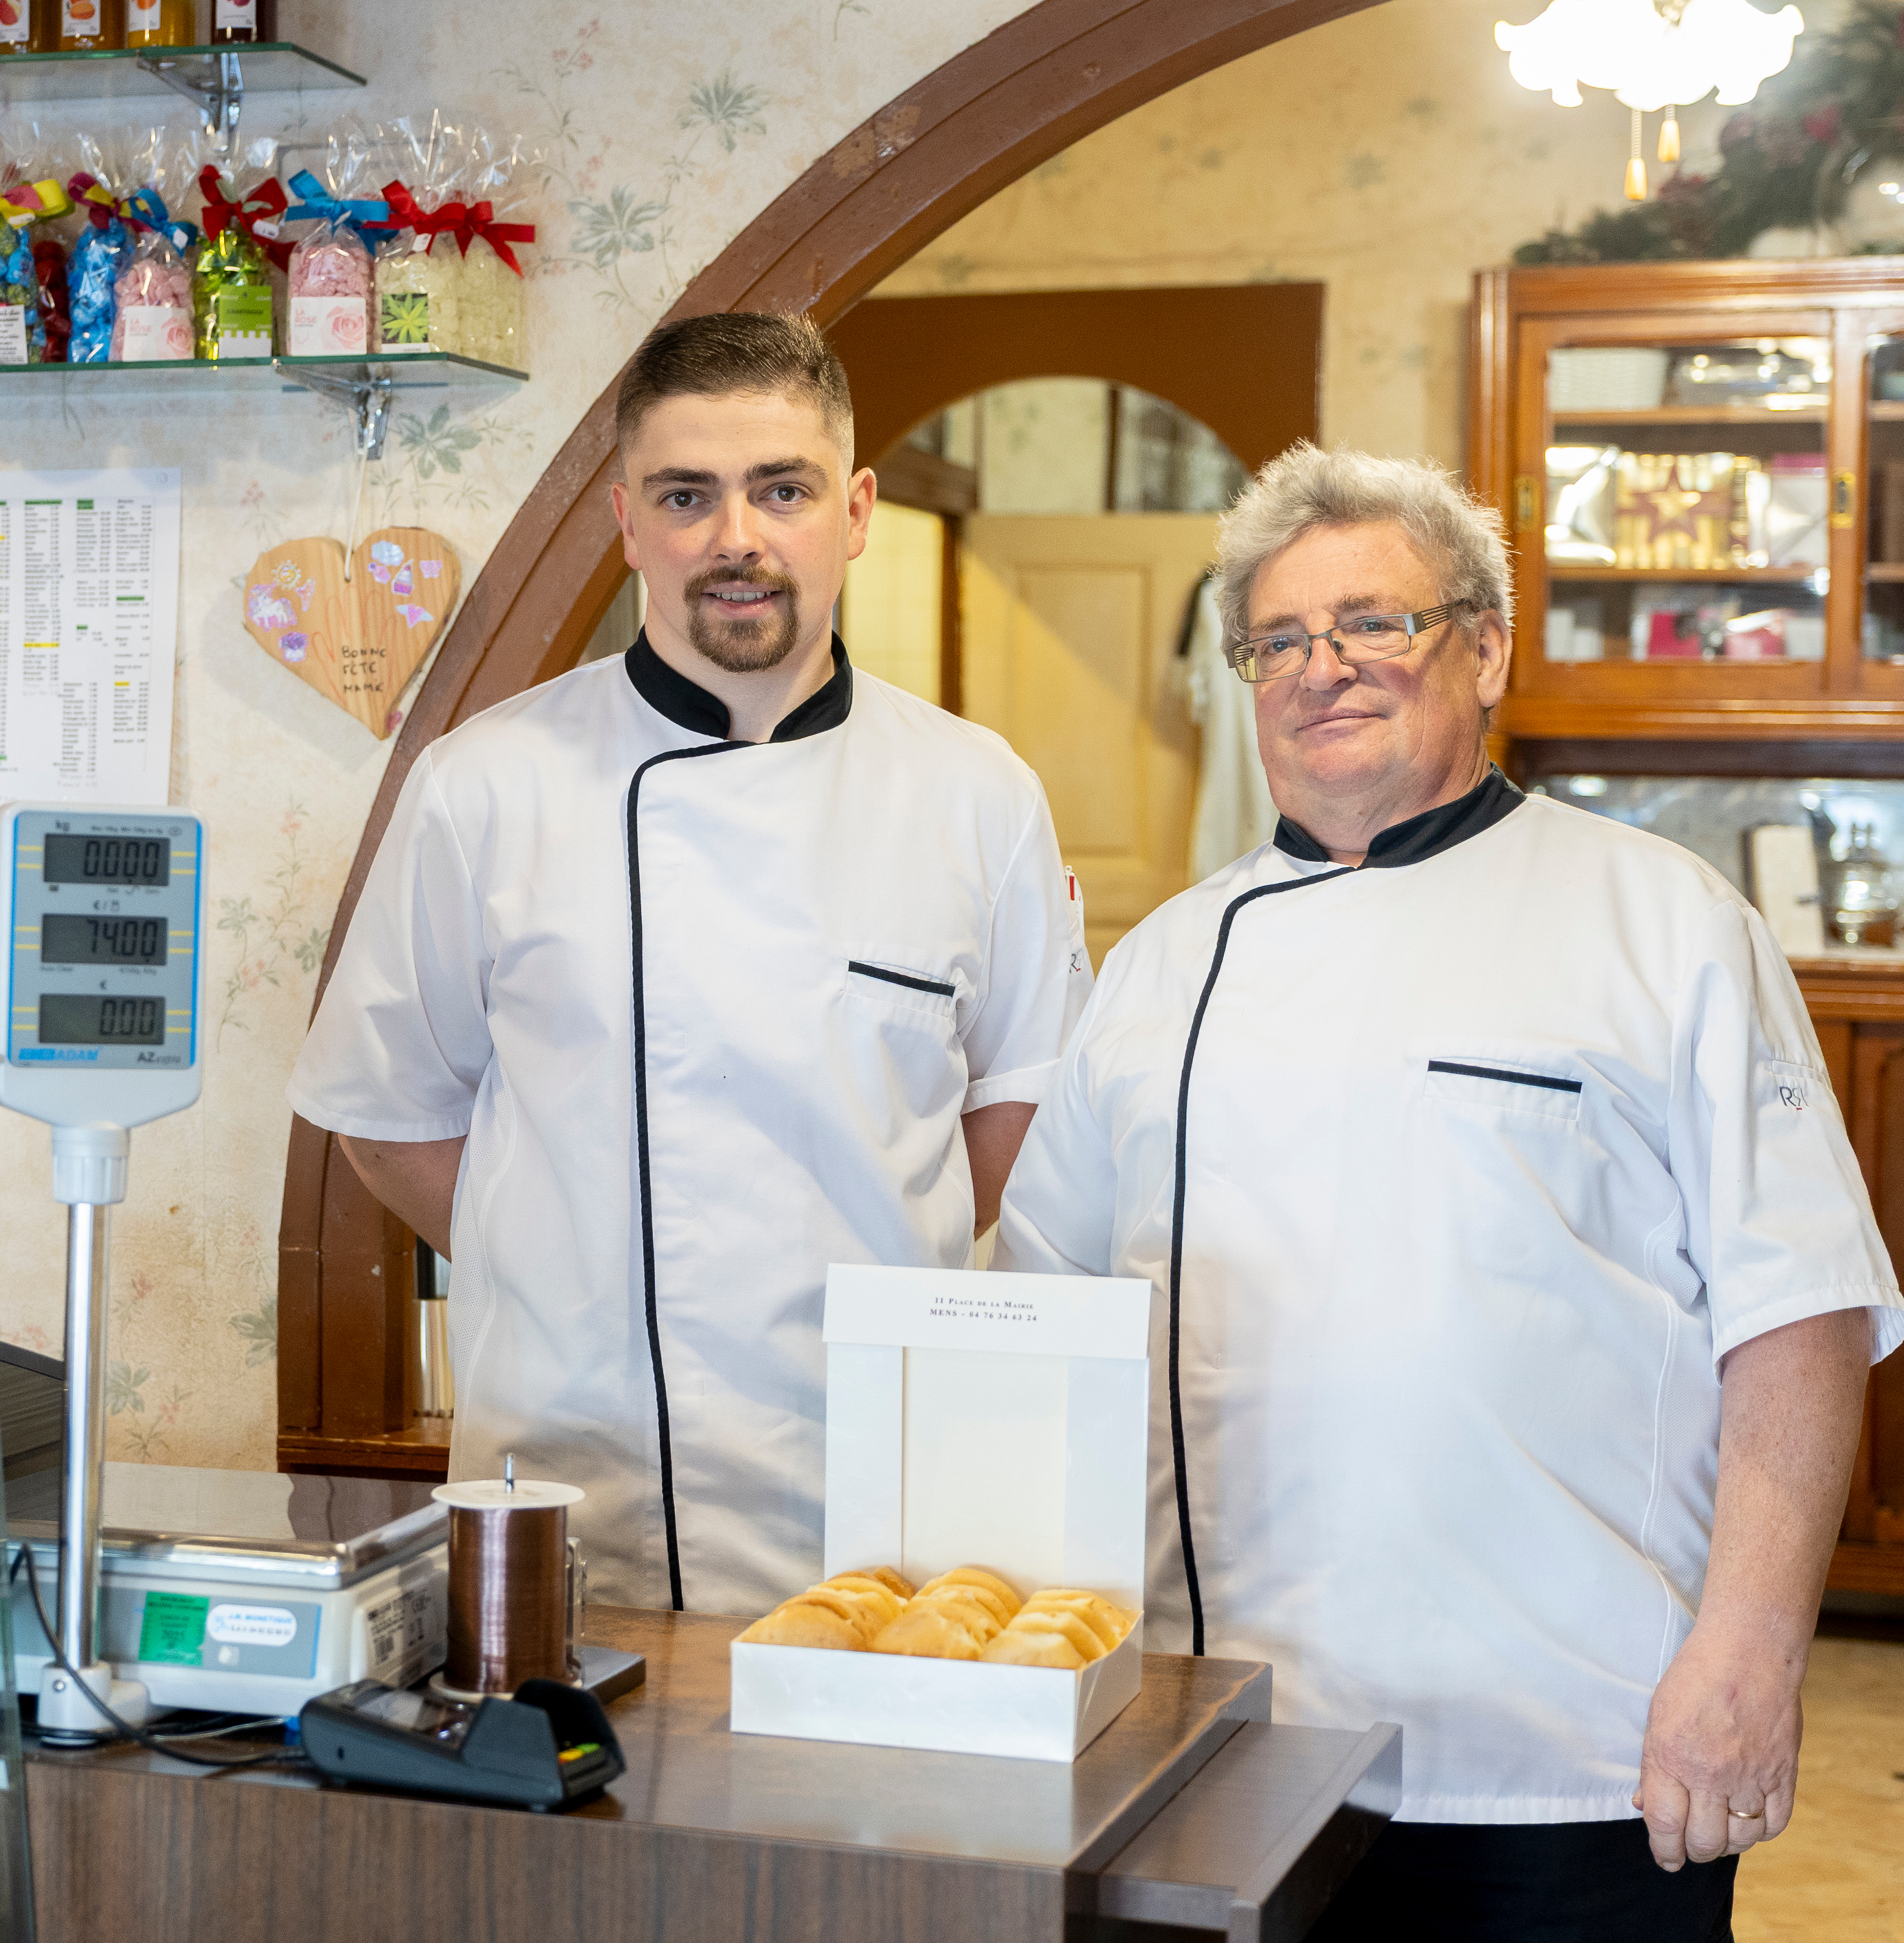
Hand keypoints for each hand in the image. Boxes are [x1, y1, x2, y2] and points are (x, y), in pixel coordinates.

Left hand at [1633, 1620, 1802, 1869]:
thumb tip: (1644, 1807)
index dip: (1663, 1849)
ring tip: (1716, 1834)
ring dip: (1725, 1844)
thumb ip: (1652, 1766)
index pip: (1664, 1823)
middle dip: (1692, 1851)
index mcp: (1670, 1755)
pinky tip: (1747, 1822)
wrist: (1748, 1652)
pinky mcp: (1783, 1775)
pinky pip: (1773, 1825)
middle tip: (1689, 1847)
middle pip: (1703, 1840)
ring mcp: (1750, 1776)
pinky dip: (1759, 1831)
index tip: (1665, 1858)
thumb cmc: (1695, 1677)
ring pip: (1739, 1839)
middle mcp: (1710, 1772)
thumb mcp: (1657, 1716)